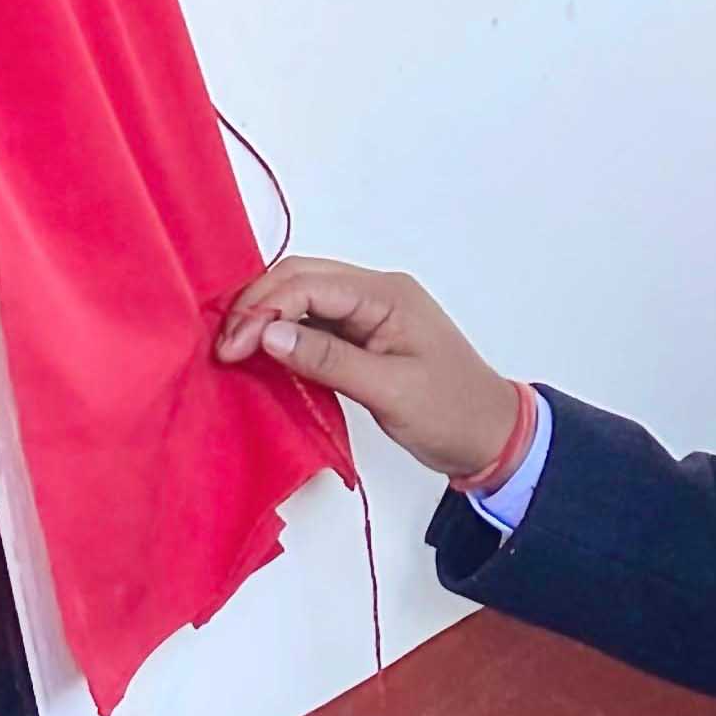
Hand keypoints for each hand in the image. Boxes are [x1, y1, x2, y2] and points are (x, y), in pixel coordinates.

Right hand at [217, 258, 527, 480]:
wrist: (491, 436)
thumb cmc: (452, 413)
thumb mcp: (390, 391)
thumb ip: (328, 360)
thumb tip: (269, 334)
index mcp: (387, 294)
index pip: (309, 283)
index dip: (263, 310)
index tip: (232, 348)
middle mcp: (376, 292)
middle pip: (301, 278)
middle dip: (257, 306)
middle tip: (224, 348)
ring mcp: (370, 312)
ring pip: (304, 297)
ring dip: (267, 317)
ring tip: (233, 350)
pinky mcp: (363, 335)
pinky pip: (314, 322)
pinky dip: (285, 334)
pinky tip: (263, 355)